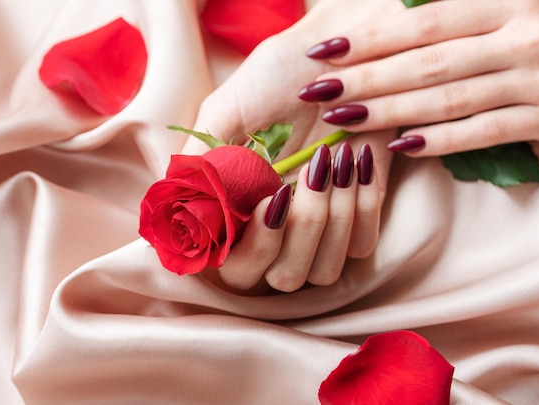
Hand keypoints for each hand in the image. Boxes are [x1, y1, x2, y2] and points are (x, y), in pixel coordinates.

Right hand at [184, 0, 403, 291]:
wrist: (342, 47)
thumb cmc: (281, 72)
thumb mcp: (228, 107)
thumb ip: (201, 158)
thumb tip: (175, 205)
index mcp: (241, 206)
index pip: (234, 267)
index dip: (248, 251)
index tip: (263, 204)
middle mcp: (279, 225)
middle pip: (283, 279)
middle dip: (292, 237)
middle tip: (293, 186)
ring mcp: (322, 223)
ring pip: (324, 271)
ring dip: (328, 221)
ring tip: (329, 160)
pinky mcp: (362, 211)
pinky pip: (363, 246)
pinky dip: (361, 207)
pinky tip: (356, 159)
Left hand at [301, 0, 538, 155]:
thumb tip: (401, 0)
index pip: (426, 22)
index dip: (372, 37)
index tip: (325, 52)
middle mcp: (526, 36)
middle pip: (428, 64)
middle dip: (366, 79)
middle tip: (316, 91)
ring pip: (448, 101)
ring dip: (389, 112)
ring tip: (342, 119)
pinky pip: (484, 133)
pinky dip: (441, 141)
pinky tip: (400, 146)